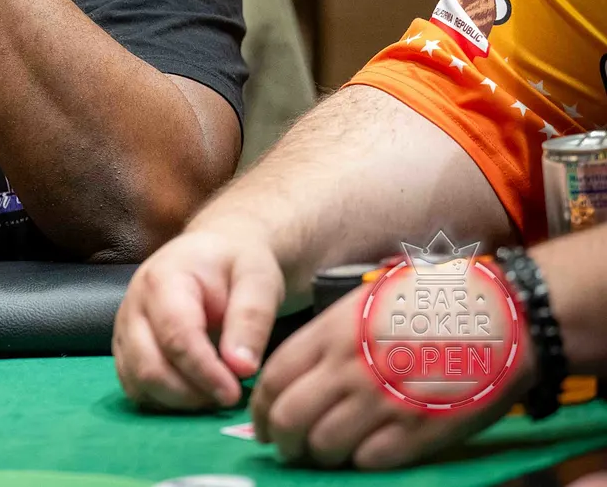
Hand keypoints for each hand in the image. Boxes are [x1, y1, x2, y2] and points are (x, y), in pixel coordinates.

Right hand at [113, 230, 284, 409]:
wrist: (213, 253)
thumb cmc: (236, 264)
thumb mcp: (258, 279)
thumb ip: (251, 318)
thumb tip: (242, 368)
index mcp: (163, 280)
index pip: (175, 337)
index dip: (204, 372)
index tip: (234, 394)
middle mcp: (134, 305)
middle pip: (148, 366)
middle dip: (190, 393)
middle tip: (229, 396)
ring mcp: (124, 327)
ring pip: (137, 382)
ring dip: (178, 400)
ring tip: (215, 393)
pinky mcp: (125, 346)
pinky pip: (134, 386)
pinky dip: (163, 400)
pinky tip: (195, 392)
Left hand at [250, 285, 522, 467]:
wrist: (504, 317)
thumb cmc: (434, 303)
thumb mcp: (367, 303)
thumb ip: (329, 337)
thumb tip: (299, 375)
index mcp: (332, 332)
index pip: (273, 378)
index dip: (260, 408)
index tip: (261, 423)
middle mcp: (349, 368)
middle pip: (290, 418)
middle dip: (282, 439)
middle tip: (288, 447)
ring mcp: (383, 402)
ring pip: (325, 445)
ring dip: (319, 455)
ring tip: (325, 453)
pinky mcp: (419, 431)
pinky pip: (370, 461)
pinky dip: (360, 462)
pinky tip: (365, 453)